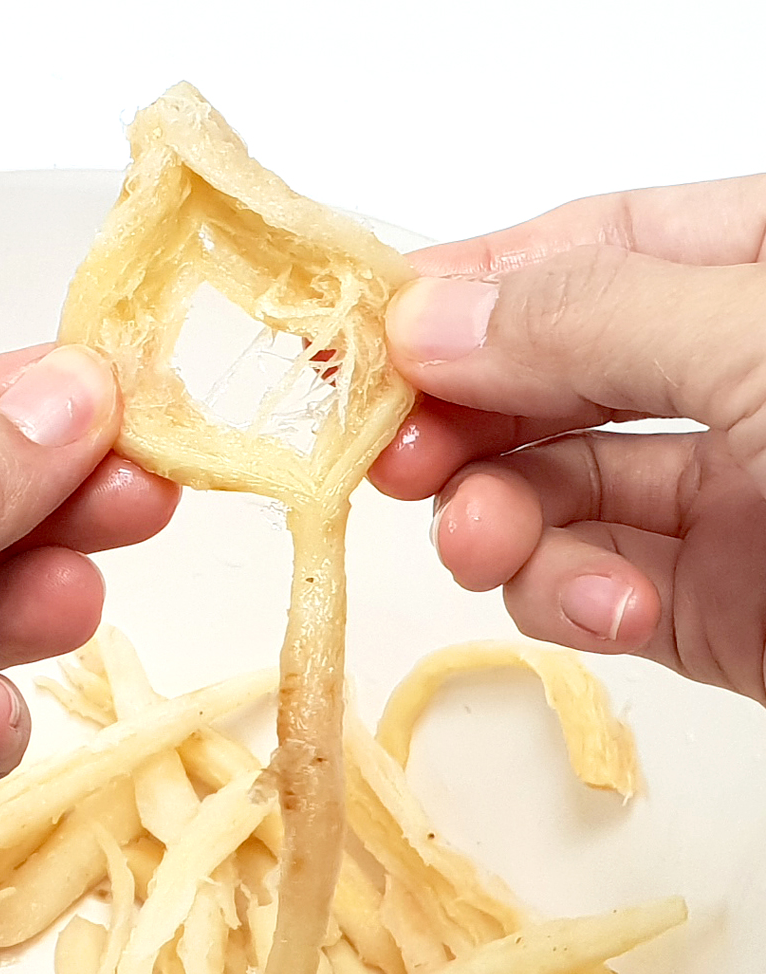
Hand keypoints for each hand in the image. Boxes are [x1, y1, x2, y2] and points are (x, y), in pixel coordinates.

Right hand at [371, 175, 765, 702]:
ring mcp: (715, 496)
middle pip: (541, 381)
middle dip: (460, 417)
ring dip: (497, 520)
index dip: (458, 288)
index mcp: (756, 271)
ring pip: (549, 492)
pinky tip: (601, 609)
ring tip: (482, 545)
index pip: (573, 253)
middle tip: (390, 453)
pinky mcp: (706, 605)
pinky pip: (593, 585)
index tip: (359, 334)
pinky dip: (568, 599)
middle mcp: (726, 377)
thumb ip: (591, 318)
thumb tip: (427, 319)